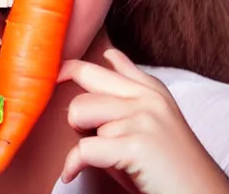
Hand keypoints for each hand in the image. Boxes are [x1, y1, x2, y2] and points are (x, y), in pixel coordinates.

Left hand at [58, 48, 228, 193]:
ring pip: (80, 111)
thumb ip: (130, 89)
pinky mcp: (136, 143)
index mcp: (151, 88)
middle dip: (70, 96)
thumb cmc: (171, 167)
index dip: (74, 65)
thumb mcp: (153, 119)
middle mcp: (146, 96)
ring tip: (95, 152)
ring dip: (80, 135)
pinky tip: (73, 173)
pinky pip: (84, 147)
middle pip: (86, 75)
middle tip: (69, 122)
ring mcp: (142, 116)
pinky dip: (73, 164)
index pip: (108, 60)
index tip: (57, 74)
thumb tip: (108, 56)